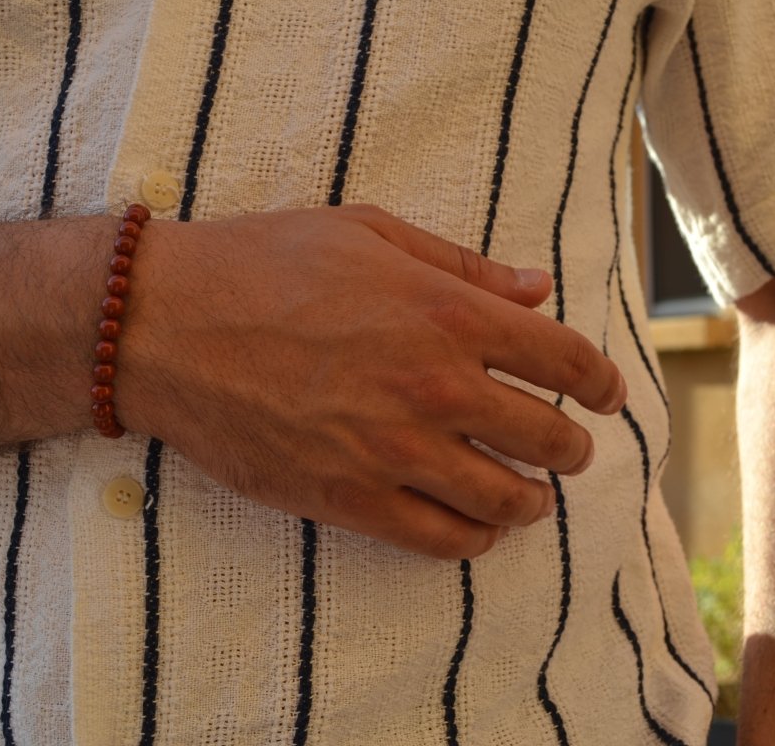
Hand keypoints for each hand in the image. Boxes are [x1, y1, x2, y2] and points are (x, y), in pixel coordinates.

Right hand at [122, 205, 625, 558]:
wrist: (166, 324)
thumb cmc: (264, 263)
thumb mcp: (369, 234)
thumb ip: (462, 266)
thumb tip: (536, 286)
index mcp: (448, 314)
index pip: (565, 359)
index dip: (601, 382)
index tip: (608, 394)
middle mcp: (435, 387)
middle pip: (547, 438)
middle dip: (573, 447)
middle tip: (571, 450)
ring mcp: (393, 451)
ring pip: (503, 499)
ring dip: (532, 501)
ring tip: (531, 497)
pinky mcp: (348, 498)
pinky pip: (438, 539)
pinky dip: (473, 538)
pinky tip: (476, 527)